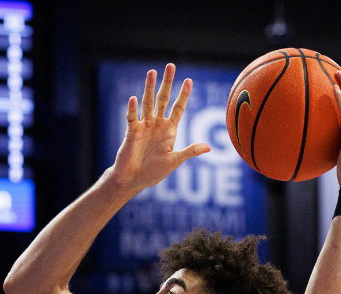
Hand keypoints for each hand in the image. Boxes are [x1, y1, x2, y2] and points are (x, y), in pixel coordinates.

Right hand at [106, 63, 209, 191]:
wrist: (133, 180)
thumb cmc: (153, 172)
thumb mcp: (174, 162)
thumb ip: (189, 152)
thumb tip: (209, 147)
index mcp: (169, 130)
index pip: (178, 108)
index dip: (183, 95)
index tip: (189, 80)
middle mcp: (157, 124)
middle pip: (163, 99)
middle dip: (167, 83)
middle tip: (170, 66)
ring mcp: (144, 127)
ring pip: (148, 103)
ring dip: (150, 88)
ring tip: (152, 72)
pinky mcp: (131, 132)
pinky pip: (132, 118)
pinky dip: (132, 109)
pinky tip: (133, 98)